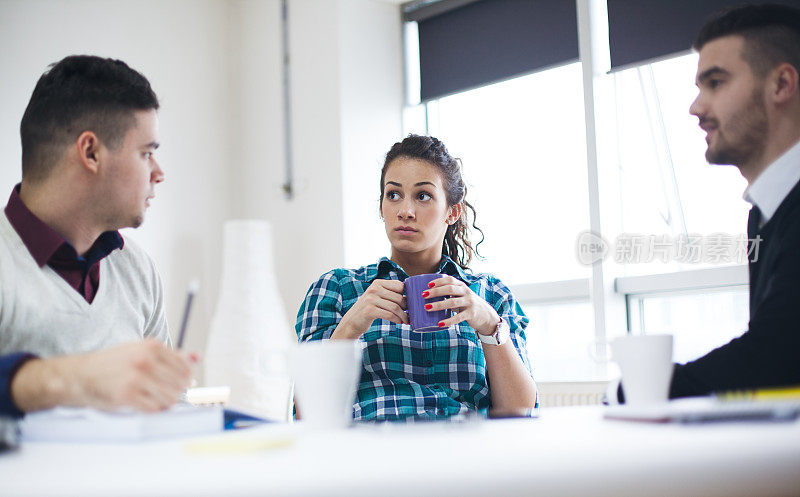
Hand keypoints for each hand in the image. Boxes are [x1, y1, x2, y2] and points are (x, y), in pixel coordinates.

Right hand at [11, 340, 196, 412]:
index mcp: (152, 346)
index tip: (177, 384)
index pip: (186, 367)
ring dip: (166, 402)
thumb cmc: (115, 363)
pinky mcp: (126, 396)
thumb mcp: (142, 351)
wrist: (80, 374)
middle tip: (163, 393)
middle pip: (181, 384)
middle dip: (176, 392)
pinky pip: (155, 408)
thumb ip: (171, 355)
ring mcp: (136, 378)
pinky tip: (145, 404)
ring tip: (153, 399)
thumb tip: (198, 357)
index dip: (185, 379)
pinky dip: (154, 410)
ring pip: (170, 397)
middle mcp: (145, 360)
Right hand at [336, 279, 407, 338]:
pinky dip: (396, 319)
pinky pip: (389, 315)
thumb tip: (410, 298)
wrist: (352, 321)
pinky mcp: (370, 311)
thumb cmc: (368, 310)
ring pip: (395, 307)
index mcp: (378, 283)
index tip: (409, 303)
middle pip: (399, 297)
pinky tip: (398, 322)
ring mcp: (371, 299)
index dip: (407, 294)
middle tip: (409, 314)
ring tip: (405, 320)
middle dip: (406, 308)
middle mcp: (374, 289)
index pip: (399, 285)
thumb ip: (390, 294)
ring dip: (403, 315)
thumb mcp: (377, 297)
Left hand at [423, 275, 499, 334]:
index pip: (450, 280)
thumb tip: (430, 292)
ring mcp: (469, 303)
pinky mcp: (471, 314)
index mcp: (462, 286)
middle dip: (436, 291)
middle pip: (450, 289)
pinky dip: (448, 321)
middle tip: (423, 295)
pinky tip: (440, 324)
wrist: (486, 316)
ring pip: (452, 302)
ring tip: (427, 307)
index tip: (428, 285)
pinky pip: (458, 317)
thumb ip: (450, 292)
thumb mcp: (462, 295)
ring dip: (438, 305)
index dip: (439, 281)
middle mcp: (466, 292)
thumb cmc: (468, 304)